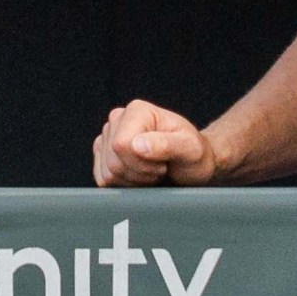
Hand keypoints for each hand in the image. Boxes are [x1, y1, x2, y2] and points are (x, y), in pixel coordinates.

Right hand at [91, 99, 219, 187]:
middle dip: (139, 174)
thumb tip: (136, 145)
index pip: (121, 145)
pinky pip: (102, 178)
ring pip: (108, 173)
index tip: (163, 162)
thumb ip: (166, 144)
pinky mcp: (102, 154)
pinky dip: (122, 184)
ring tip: (151, 171)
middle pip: (113, 161)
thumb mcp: (190, 149)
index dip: (142, 163)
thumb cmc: (195, 155)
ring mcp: (107, 136)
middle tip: (160, 169)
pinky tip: (139, 175)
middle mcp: (117, 119)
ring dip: (132, 180)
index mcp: (137, 111)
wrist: (191, 166)